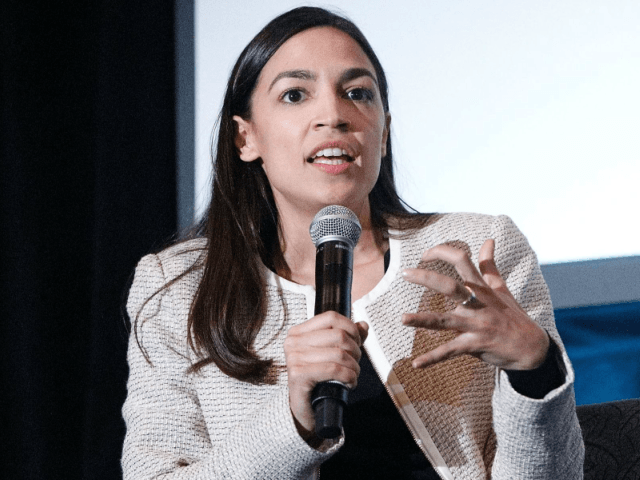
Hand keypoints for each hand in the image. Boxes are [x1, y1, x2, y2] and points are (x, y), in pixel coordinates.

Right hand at [283, 312, 367, 441]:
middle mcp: (293, 342)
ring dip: (354, 367)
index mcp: (298, 332)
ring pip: (339, 354)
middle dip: (355, 350)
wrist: (304, 410)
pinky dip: (349, 377)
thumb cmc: (318, 380)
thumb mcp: (333, 355)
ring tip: (353, 375)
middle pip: (338, 335)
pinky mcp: (298, 375)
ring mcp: (294, 358)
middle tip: (356, 363)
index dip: (351, 327)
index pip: (331, 317)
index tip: (357, 342)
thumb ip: (347, 338)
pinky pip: (334, 369)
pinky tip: (350, 383)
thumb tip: (363, 325)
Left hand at [401, 239, 548, 370]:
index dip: (442, 252)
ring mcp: (476, 325)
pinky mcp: (475, 345)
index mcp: (481, 288)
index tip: (424, 254)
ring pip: (445, 321)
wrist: (533, 348)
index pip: (461, 261)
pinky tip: (415, 364)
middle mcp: (477, 304)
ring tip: (402, 319)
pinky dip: (432, 358)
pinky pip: (450, 352)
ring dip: (423, 320)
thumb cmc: (513, 315)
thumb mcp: (502, 288)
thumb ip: (490, 265)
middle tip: (404, 273)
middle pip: (450, 287)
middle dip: (426, 278)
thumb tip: (489, 240)